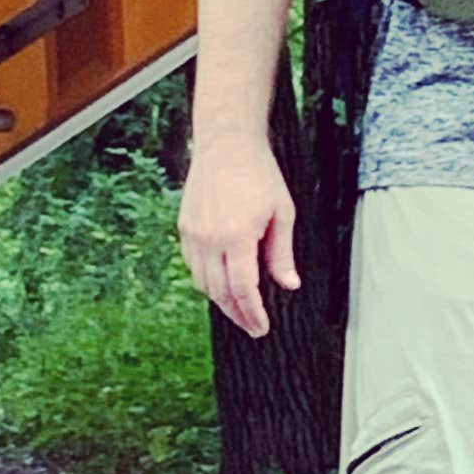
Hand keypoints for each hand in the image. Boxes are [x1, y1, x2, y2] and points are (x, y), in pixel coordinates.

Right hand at [178, 136, 299, 337]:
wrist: (226, 144)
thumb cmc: (259, 175)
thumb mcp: (281, 212)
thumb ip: (281, 253)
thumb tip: (289, 285)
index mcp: (238, 237)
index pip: (243, 289)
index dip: (253, 313)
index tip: (261, 328)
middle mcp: (210, 240)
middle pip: (220, 292)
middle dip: (237, 314)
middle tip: (253, 326)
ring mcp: (193, 235)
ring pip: (203, 282)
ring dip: (221, 300)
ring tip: (240, 309)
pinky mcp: (184, 228)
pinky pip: (193, 265)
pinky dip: (207, 280)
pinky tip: (221, 283)